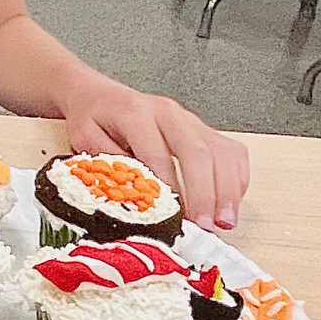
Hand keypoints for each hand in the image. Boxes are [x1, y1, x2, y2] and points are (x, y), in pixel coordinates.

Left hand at [58, 78, 247, 232]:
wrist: (99, 94)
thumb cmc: (92, 118)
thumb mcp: (84, 139)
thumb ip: (106, 163)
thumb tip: (132, 195)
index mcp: (135, 113)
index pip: (157, 153)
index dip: (168, 188)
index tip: (173, 218)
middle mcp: (168, 113)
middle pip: (197, 151)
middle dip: (205, 193)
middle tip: (206, 225)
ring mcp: (190, 119)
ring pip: (221, 152)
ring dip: (227, 190)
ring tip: (224, 221)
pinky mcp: (204, 129)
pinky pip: (231, 151)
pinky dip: (236, 179)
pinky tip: (230, 203)